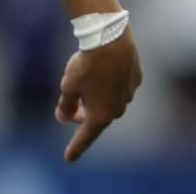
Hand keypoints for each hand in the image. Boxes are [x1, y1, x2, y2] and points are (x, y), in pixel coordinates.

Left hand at [55, 26, 141, 161]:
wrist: (111, 41)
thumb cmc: (87, 66)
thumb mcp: (68, 86)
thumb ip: (66, 106)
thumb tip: (63, 118)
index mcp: (101, 115)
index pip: (85, 137)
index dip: (76, 148)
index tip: (68, 159)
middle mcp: (118, 109)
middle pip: (98, 118)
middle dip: (83, 117)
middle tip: (70, 114)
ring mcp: (128, 95)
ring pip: (109, 102)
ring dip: (96, 100)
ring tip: (84, 88)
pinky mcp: (135, 80)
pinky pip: (118, 88)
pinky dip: (107, 86)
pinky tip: (101, 73)